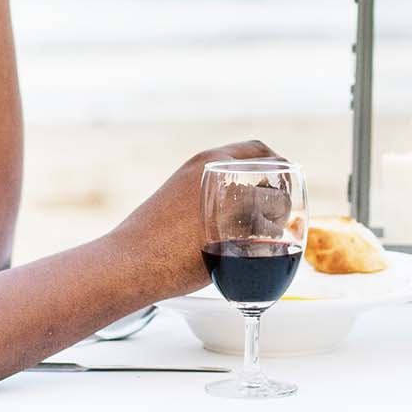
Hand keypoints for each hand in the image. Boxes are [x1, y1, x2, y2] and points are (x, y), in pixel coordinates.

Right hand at [110, 141, 280, 299]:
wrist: (132, 261)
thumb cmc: (149, 239)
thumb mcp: (178, 194)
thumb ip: (208, 189)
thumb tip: (232, 203)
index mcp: (208, 161)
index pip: (258, 150)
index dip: (275, 165)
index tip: (277, 182)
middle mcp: (225, 173)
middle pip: (276, 174)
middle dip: (280, 195)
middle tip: (273, 216)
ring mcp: (235, 200)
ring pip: (279, 203)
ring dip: (278, 218)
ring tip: (260, 236)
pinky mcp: (240, 229)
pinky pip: (272, 232)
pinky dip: (270, 243)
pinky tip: (252, 252)